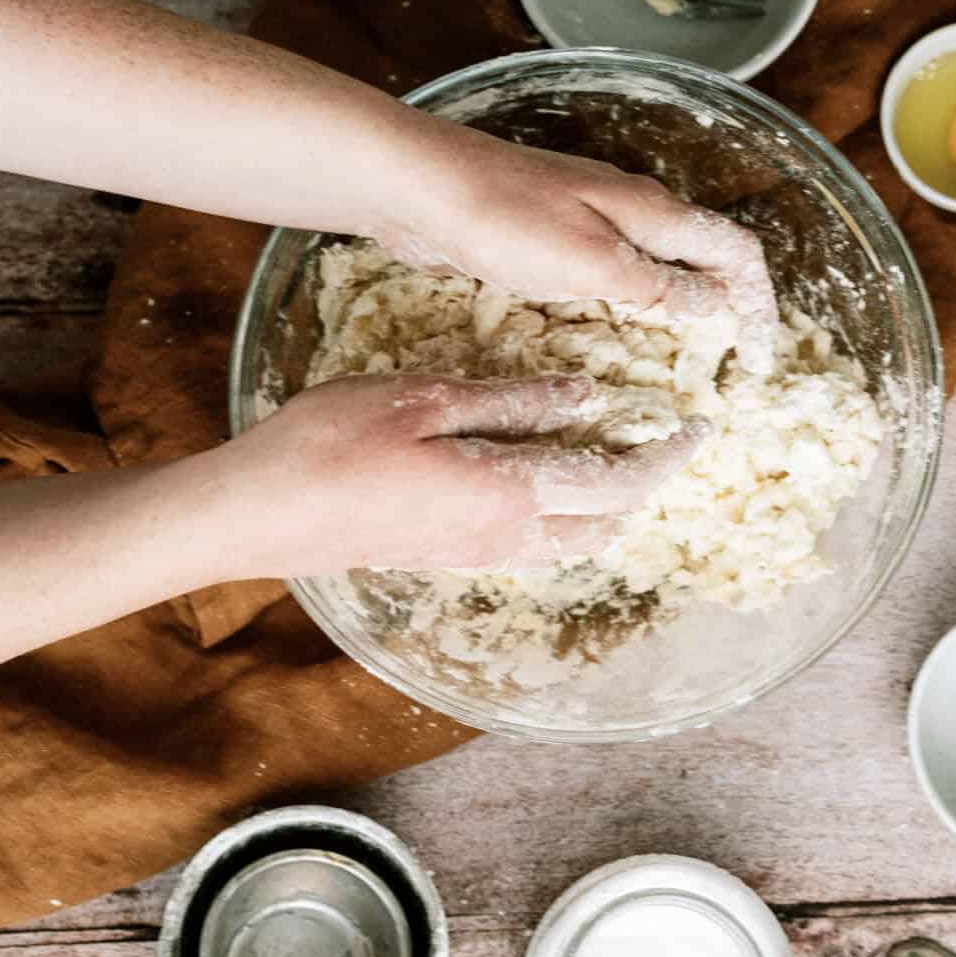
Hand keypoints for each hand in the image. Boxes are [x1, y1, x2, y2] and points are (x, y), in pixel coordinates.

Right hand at [201, 372, 707, 574]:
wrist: (257, 515)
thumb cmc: (330, 445)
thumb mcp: (426, 400)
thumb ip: (511, 402)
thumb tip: (583, 398)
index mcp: (507, 492)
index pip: (616, 482)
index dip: (665, 457)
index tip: (698, 430)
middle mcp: (504, 536)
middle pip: (604, 522)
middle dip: (644, 484)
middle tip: (662, 439)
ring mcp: (474, 554)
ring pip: (570, 541)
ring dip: (606, 506)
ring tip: (614, 458)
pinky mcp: (446, 558)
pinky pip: (532, 546)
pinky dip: (563, 518)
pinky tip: (546, 482)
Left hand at [375, 118, 779, 371]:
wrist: (418, 188)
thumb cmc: (504, 220)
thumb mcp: (591, 263)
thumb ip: (656, 285)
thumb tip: (717, 303)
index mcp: (651, 210)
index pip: (735, 252)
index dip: (759, 304)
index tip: (761, 358)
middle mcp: (630, 210)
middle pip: (704, 254)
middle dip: (730, 306)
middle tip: (733, 364)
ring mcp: (589, 220)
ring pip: (658, 263)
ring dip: (681, 306)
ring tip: (688, 358)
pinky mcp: (551, 236)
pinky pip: (611, 273)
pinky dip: (632, 304)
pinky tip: (617, 333)